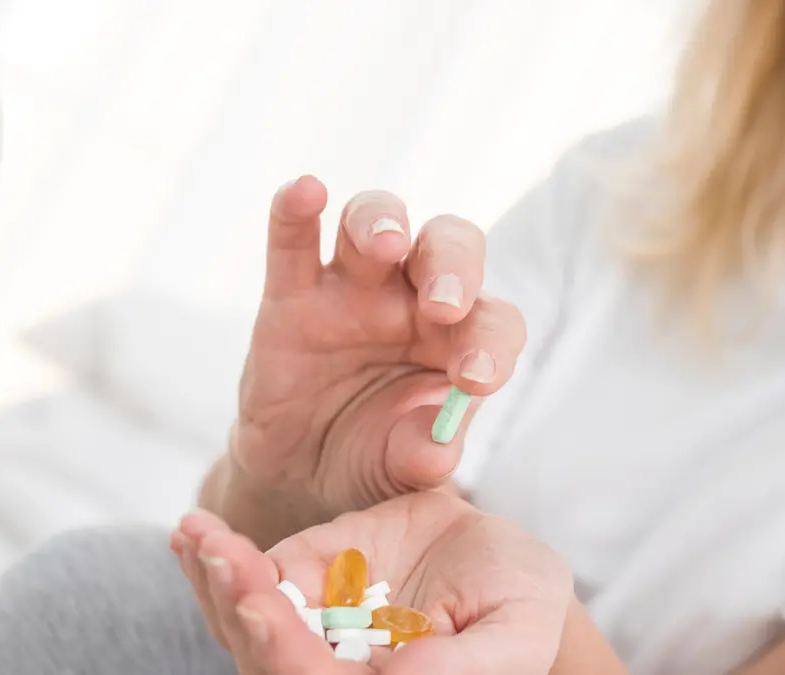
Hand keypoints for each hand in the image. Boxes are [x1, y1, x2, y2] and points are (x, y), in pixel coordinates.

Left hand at [172, 491, 571, 674]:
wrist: (508, 555)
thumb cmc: (523, 601)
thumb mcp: (516, 630)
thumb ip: (467, 665)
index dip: (287, 655)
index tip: (261, 609)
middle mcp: (336, 667)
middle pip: (267, 659)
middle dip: (239, 610)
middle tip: (219, 557)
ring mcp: (314, 628)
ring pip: (246, 623)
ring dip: (217, 582)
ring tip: (201, 537)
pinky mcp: (307, 579)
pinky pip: (253, 578)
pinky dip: (218, 559)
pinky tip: (197, 532)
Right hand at [233, 176, 525, 517]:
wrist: (306, 476)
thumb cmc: (376, 459)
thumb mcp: (402, 471)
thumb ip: (420, 458)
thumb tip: (436, 450)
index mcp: (462, 339)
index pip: (494, 321)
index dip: (492, 344)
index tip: (476, 380)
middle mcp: (414, 299)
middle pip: (448, 247)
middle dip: (452, 267)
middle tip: (444, 306)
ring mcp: (352, 290)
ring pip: (372, 222)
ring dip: (381, 221)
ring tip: (385, 243)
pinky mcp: (291, 296)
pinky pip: (293, 243)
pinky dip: (296, 212)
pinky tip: (304, 191)